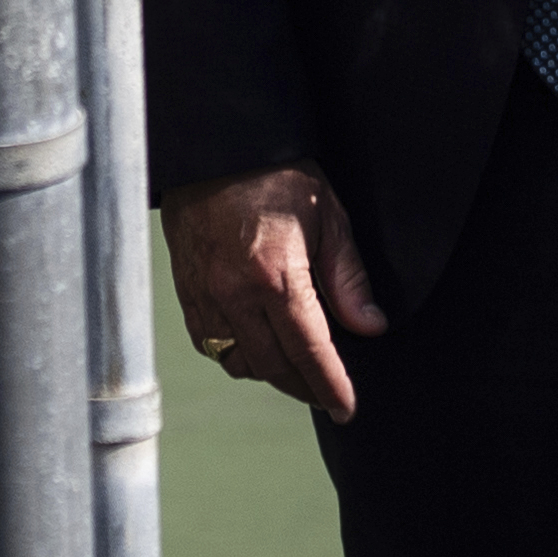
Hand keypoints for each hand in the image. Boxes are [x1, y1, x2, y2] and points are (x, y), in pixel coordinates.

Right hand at [163, 167, 386, 424]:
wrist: (215, 149)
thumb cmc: (276, 175)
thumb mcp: (328, 217)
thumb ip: (349, 277)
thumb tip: (370, 326)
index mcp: (276, 275)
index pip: (309, 350)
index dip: (331, 385)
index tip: (347, 408)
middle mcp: (235, 294)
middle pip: (273, 366)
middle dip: (304, 388)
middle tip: (328, 394)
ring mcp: (206, 296)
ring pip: (238, 362)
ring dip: (270, 373)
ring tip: (296, 367)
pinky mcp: (187, 292)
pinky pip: (210, 345)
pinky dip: (235, 355)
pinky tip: (256, 345)